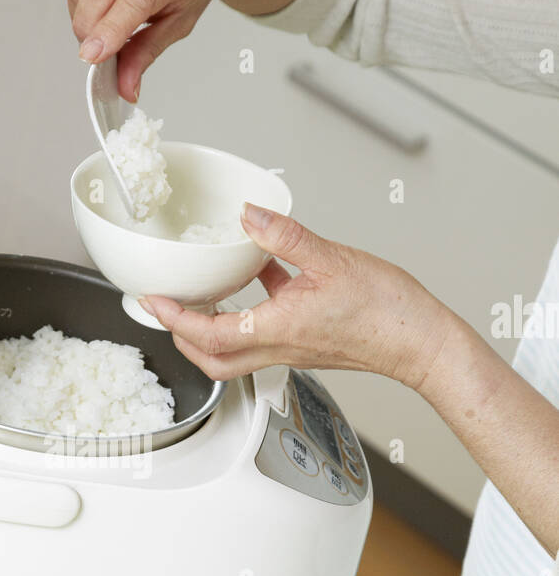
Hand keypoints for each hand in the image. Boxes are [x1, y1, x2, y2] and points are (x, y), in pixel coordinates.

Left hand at [142, 204, 454, 391]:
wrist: (421, 342)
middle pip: (212, 359)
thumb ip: (286, 237)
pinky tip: (257, 279)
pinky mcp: (306, 343)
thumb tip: (251, 216)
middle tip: (166, 309)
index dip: (175, 319)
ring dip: (208, 331)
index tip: (154, 300)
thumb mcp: (333, 259)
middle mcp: (279, 347)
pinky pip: (263, 334)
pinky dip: (248, 313)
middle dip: (181, 338)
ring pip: (234, 354)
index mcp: (278, 330)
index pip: (209, 335)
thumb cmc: (388, 311)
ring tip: (198, 297)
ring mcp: (292, 349)